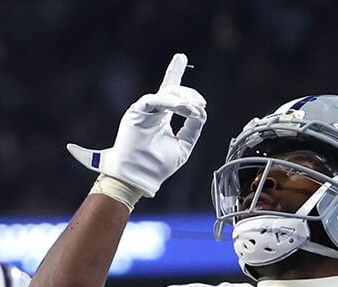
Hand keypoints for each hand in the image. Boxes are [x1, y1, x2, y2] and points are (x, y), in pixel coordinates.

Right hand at [67, 53, 206, 197]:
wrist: (140, 177)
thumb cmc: (158, 165)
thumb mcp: (183, 145)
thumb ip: (192, 127)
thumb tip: (201, 111)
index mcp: (161, 117)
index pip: (169, 92)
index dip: (174, 73)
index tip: (181, 57)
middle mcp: (152, 111)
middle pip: (170, 89)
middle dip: (188, 94)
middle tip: (200, 104)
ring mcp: (143, 110)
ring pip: (165, 94)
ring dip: (183, 100)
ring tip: (194, 110)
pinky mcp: (136, 112)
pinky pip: (155, 100)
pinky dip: (171, 103)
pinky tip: (183, 109)